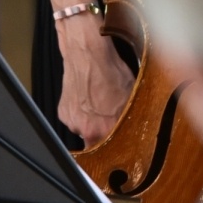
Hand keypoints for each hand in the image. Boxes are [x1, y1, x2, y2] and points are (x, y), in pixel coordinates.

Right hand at [56, 12, 134, 146]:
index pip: (112, 148)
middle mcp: (86, 130)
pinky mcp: (63, 113)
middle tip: (108, 118)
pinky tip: (86, 98)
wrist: (88, 54)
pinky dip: (80, 112)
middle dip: (103, 132)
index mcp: (106, 129)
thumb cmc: (110, 71)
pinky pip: (74, 119)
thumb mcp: (131, 95)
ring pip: (84, 130)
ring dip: (91, 122)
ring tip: (97, 103)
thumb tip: (138, 125)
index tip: (119, 139)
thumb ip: (131, 116)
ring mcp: (73, 122)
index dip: (117, 143)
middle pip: (96, 142)